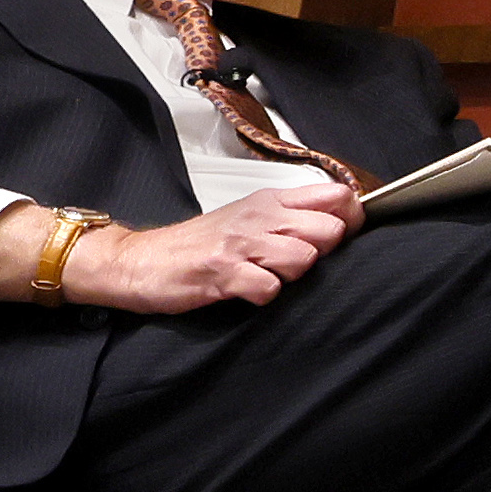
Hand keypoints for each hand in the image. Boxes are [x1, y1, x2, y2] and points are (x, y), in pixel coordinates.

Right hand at [64, 195, 345, 314]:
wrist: (140, 260)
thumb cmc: (200, 242)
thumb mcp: (249, 216)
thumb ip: (291, 216)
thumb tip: (342, 221)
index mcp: (271, 201)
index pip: (338, 196)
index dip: (350, 219)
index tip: (339, 237)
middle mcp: (260, 217)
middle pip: (330, 230)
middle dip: (323, 253)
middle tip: (293, 263)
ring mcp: (240, 244)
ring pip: (304, 259)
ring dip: (293, 277)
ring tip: (267, 277)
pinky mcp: (222, 273)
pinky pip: (268, 288)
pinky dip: (263, 295)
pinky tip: (247, 291)